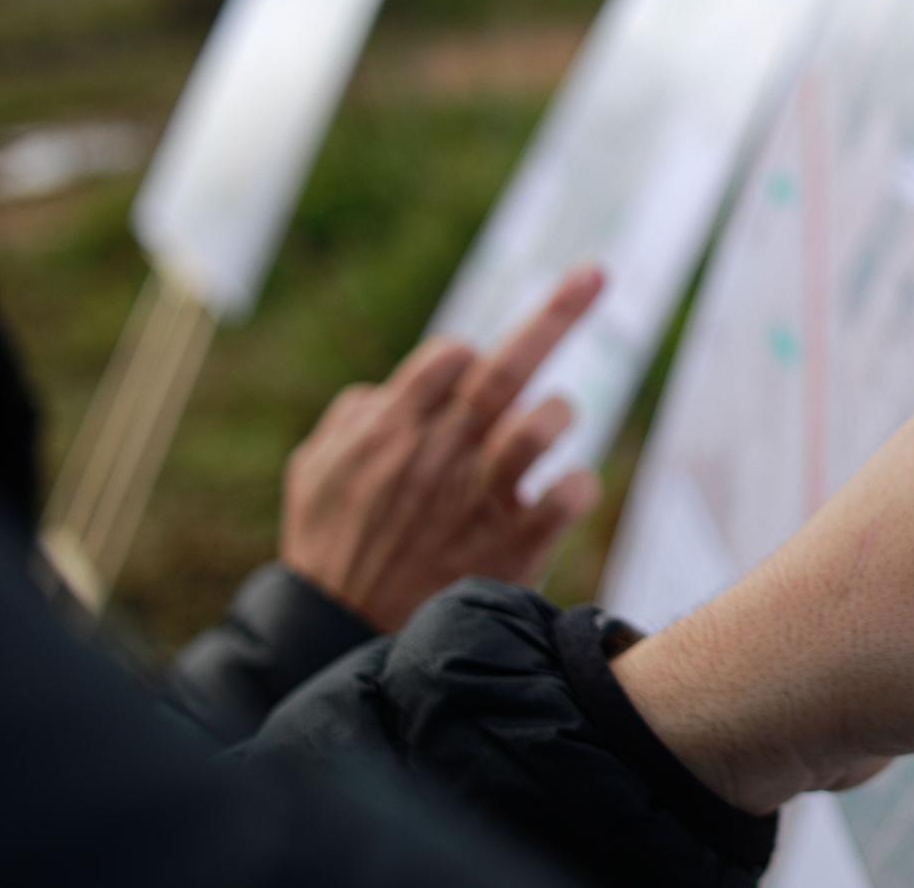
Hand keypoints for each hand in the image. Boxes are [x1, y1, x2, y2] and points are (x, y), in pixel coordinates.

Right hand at [280, 268, 606, 631]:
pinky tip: (565, 495)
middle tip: (597, 272)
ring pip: (543, 425)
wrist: (344, 641)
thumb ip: (355, 416)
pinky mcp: (516, 544)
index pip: (452, 354)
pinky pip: (571, 494)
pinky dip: (578, 487)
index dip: (465, 357)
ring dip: (557, 416)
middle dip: (558, 314)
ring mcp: (482, 498)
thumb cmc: (333, 547)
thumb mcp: (316, 472)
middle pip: (507, 367)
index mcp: (392, 429)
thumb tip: (397, 383)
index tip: (464, 375)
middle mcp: (442, 454)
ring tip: (551, 424)